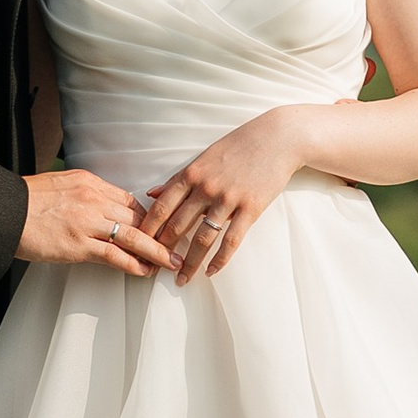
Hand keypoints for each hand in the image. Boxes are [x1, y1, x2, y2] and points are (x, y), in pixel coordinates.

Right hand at [16, 169, 172, 274]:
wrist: (2, 211)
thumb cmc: (25, 201)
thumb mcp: (59, 185)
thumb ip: (82, 194)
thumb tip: (98, 208)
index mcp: (90, 182)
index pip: (130, 200)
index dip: (149, 217)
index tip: (159, 229)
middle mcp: (93, 198)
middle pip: (138, 217)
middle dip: (160, 234)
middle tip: (177, 246)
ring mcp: (87, 221)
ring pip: (133, 236)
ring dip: (156, 251)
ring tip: (172, 263)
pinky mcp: (78, 244)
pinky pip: (114, 255)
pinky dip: (133, 263)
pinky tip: (145, 271)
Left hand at [139, 109, 314, 284]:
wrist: (278, 138)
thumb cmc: (239, 146)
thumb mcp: (204, 157)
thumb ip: (178, 178)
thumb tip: (151, 193)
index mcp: (191, 174)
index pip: (162, 207)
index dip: (148, 229)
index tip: (139, 245)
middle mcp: (206, 188)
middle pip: (178, 226)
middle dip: (163, 250)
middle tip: (155, 268)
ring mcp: (228, 199)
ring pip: (203, 238)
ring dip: (190, 263)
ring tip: (182, 279)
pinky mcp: (251, 208)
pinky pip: (231, 240)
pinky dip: (220, 260)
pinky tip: (212, 272)